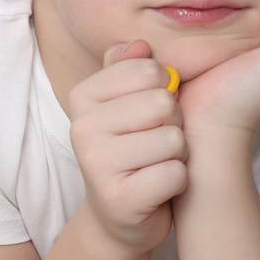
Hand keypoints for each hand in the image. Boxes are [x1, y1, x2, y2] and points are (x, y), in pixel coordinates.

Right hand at [69, 39, 187, 252]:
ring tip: (156, 164)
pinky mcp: (118, 199)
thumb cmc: (133, 148)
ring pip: (173, 139)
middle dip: (173, 124)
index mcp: (82, 96)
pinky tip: (157, 188)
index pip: (149, 70)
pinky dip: (177, 182)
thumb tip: (140, 45)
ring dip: (177, 154)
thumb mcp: (127, 103)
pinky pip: (175, 173)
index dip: (165, 90)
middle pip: (163, 103)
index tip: (148, 113)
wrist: (121, 214)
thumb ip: (129, 69)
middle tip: (155, 142)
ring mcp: (96, 165)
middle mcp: (81, 128)